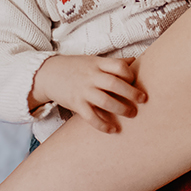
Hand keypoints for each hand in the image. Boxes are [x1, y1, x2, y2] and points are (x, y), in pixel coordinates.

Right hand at [28, 55, 146, 132]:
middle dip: (131, 93)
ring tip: (132, 114)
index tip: (135, 81)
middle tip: (143, 100)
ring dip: (121, 109)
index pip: (118, 66)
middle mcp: (91, 76)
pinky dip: (103, 125)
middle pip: (115, 84)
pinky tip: (113, 130)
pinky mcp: (76, 104)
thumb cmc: (75, 67)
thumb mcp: (93, 60)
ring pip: (105, 101)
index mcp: (97, 64)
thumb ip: (113, 63)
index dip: (130, 74)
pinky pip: (91, 117)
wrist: (47, 74)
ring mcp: (83, 90)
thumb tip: (135, 60)